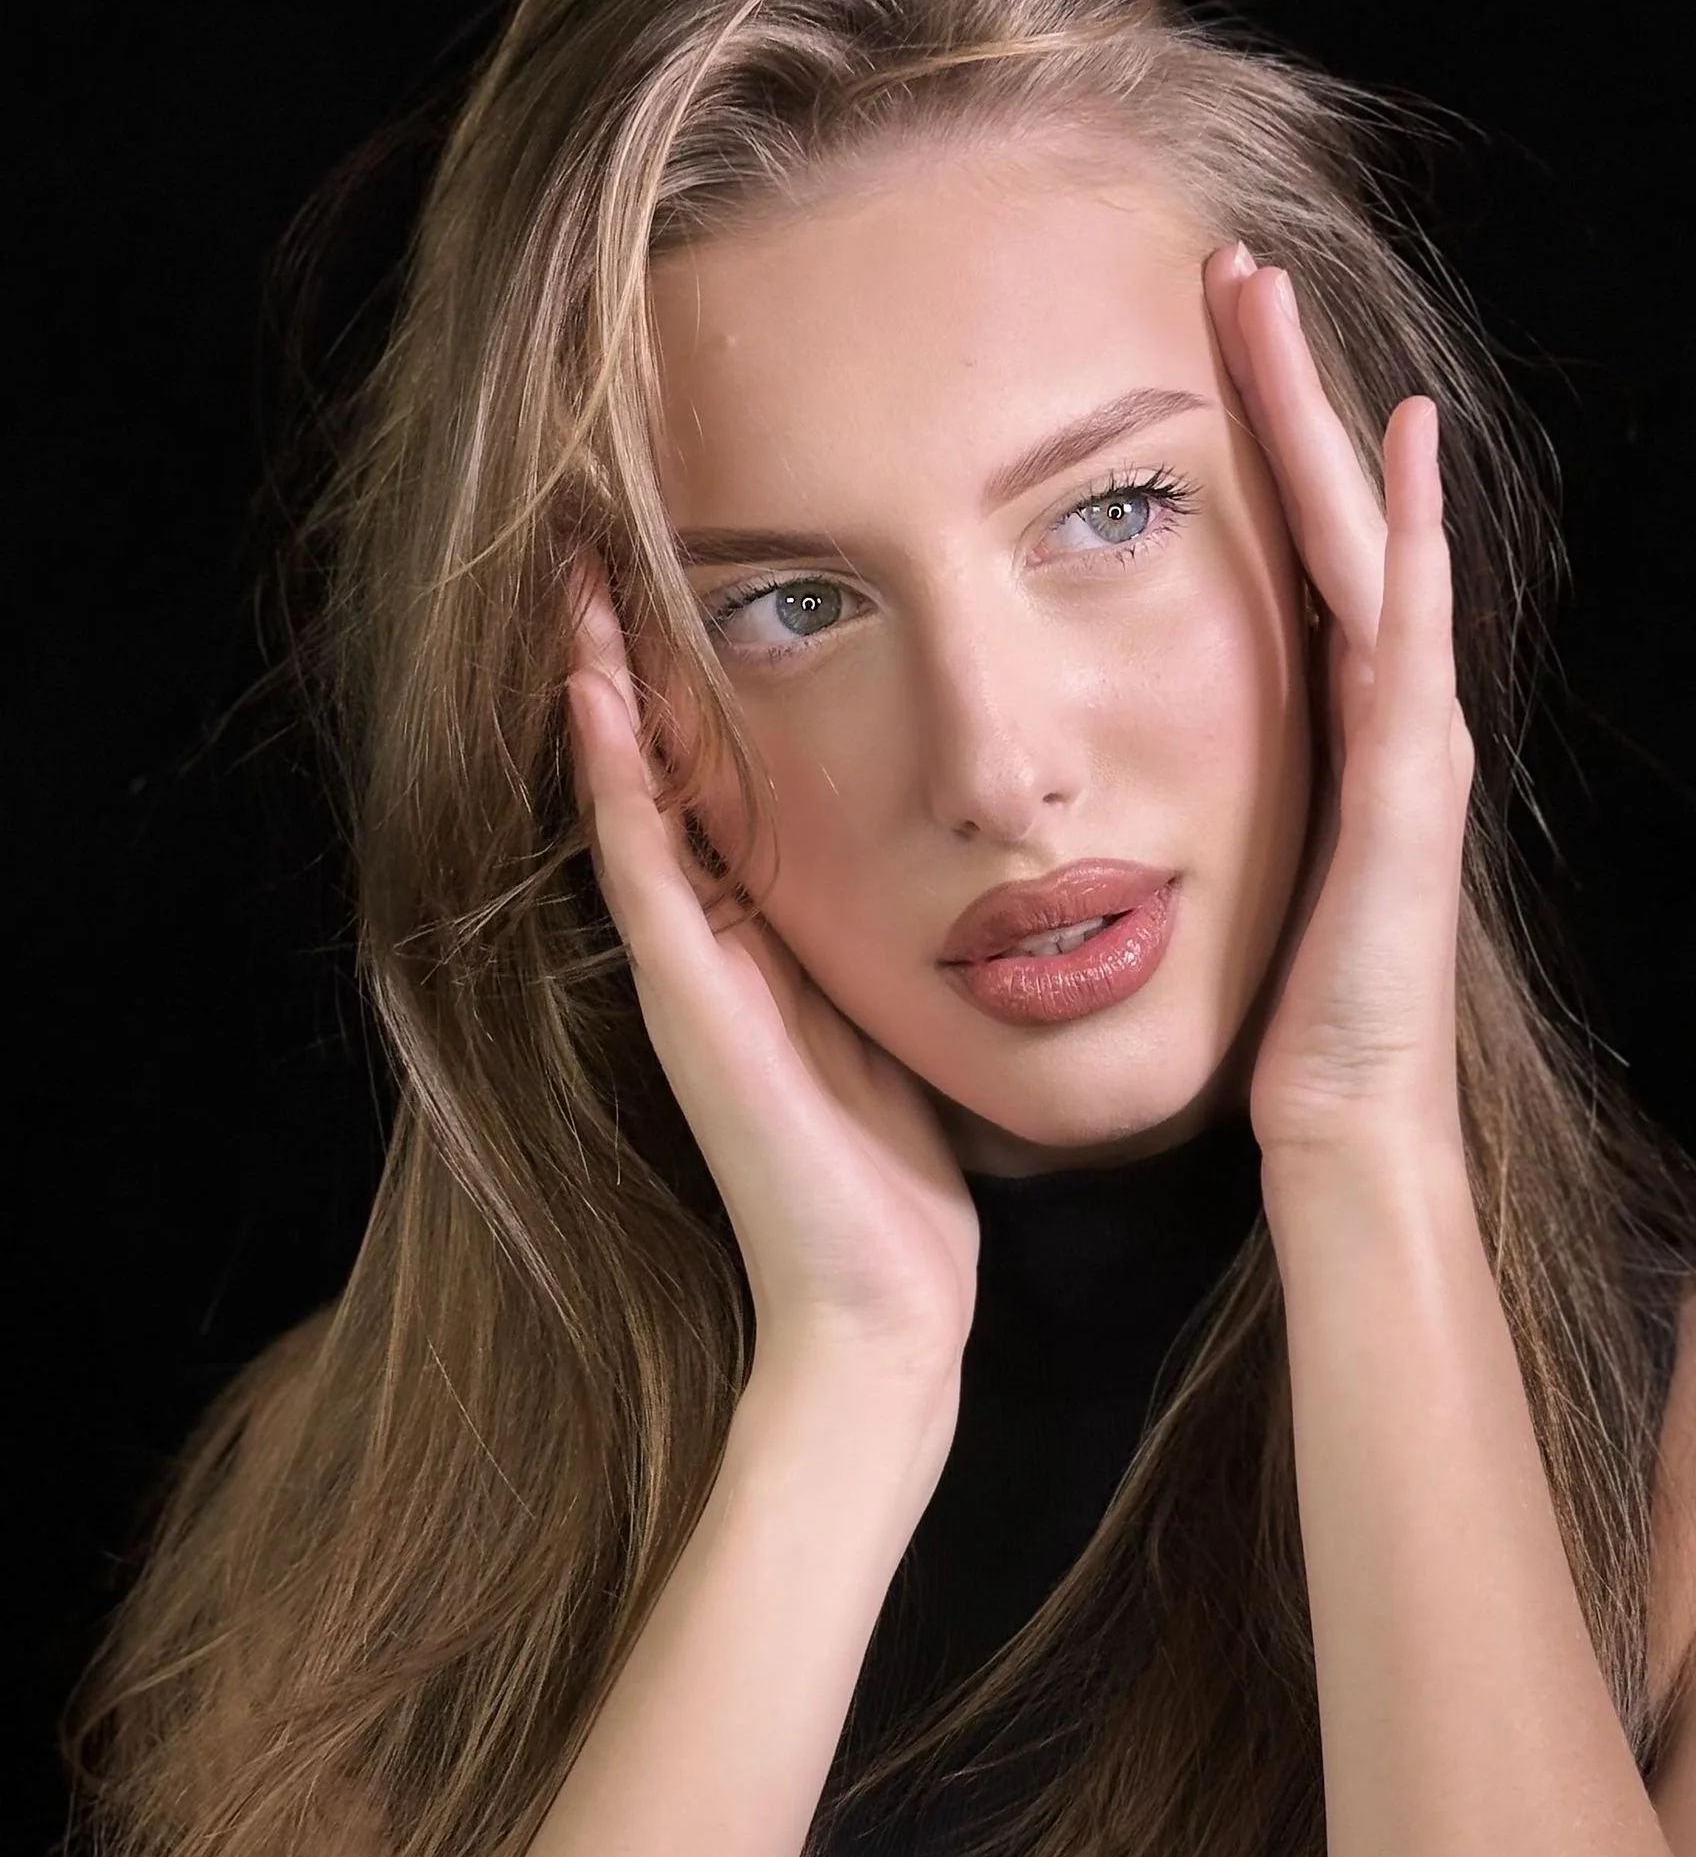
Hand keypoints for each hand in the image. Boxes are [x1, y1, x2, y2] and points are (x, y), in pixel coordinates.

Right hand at [566, 564, 978, 1406]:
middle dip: (630, 670)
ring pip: (625, 805)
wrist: (882, 1304)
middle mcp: (706, 952)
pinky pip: (640, 870)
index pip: (712, 796)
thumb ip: (896, 952)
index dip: (692, 698)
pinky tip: (596, 693)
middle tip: (610, 552)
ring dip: (600, 693)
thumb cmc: (903, 1181)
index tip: (701, 592)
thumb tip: (952, 875)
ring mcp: (686, 978)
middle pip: (650, 781)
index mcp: (763, 952)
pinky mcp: (687, 1008)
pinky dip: (615, 780)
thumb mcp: (903, 1029)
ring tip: (583, 583)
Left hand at [1203, 245, 1474, 1159]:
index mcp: (1325, 730)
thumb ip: (1191, 793)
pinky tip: (1401, 440)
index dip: (1250, 447)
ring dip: (1328, 420)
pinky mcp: (1412, 783)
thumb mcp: (1223, 873)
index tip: (1195, 345)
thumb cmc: (1271, 1015)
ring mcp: (1408, 739)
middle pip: (1331, 517)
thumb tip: (1096, 753)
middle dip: (1285, 391)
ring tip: (1283, 305)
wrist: (1341, 1121)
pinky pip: (1411, 632)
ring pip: (1370, 541)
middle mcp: (1382, 713)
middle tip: (1238, 268)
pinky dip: (1413, 533)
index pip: (1286, 555)